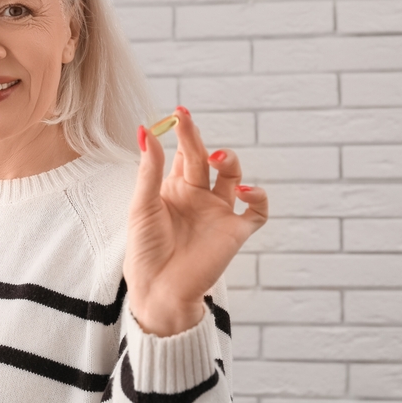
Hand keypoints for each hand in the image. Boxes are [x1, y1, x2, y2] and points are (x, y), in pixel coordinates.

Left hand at [125, 107, 267, 336]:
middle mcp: (198, 197)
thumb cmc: (145, 249)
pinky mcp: (235, 232)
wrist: (158, 289)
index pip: (182, 153)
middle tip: (188, 121)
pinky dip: (258, 197)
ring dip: (230, 161)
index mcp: (173, 188)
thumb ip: (149, 169)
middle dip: (197, 140)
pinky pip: (257, 212)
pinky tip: (245, 191)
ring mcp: (218, 213)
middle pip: (204, 159)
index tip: (179, 113)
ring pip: (233, 177)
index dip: (183, 133)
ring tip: (217, 157)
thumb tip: (145, 130)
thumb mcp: (143, 204)